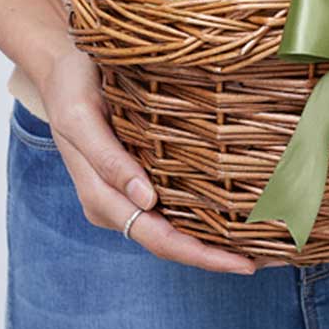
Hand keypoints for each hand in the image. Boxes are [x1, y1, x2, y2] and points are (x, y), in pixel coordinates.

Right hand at [39, 47, 255, 274]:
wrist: (62, 66)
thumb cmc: (71, 88)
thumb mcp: (81, 118)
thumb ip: (108, 160)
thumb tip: (147, 201)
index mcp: (101, 198)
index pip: (158, 238)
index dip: (200, 255)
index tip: (241, 262)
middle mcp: (117, 204)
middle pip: (171, 242)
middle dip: (215, 256)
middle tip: (267, 259)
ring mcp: (128, 191)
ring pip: (174, 227)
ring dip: (212, 240)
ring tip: (260, 243)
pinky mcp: (140, 174)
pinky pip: (173, 203)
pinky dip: (202, 214)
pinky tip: (233, 212)